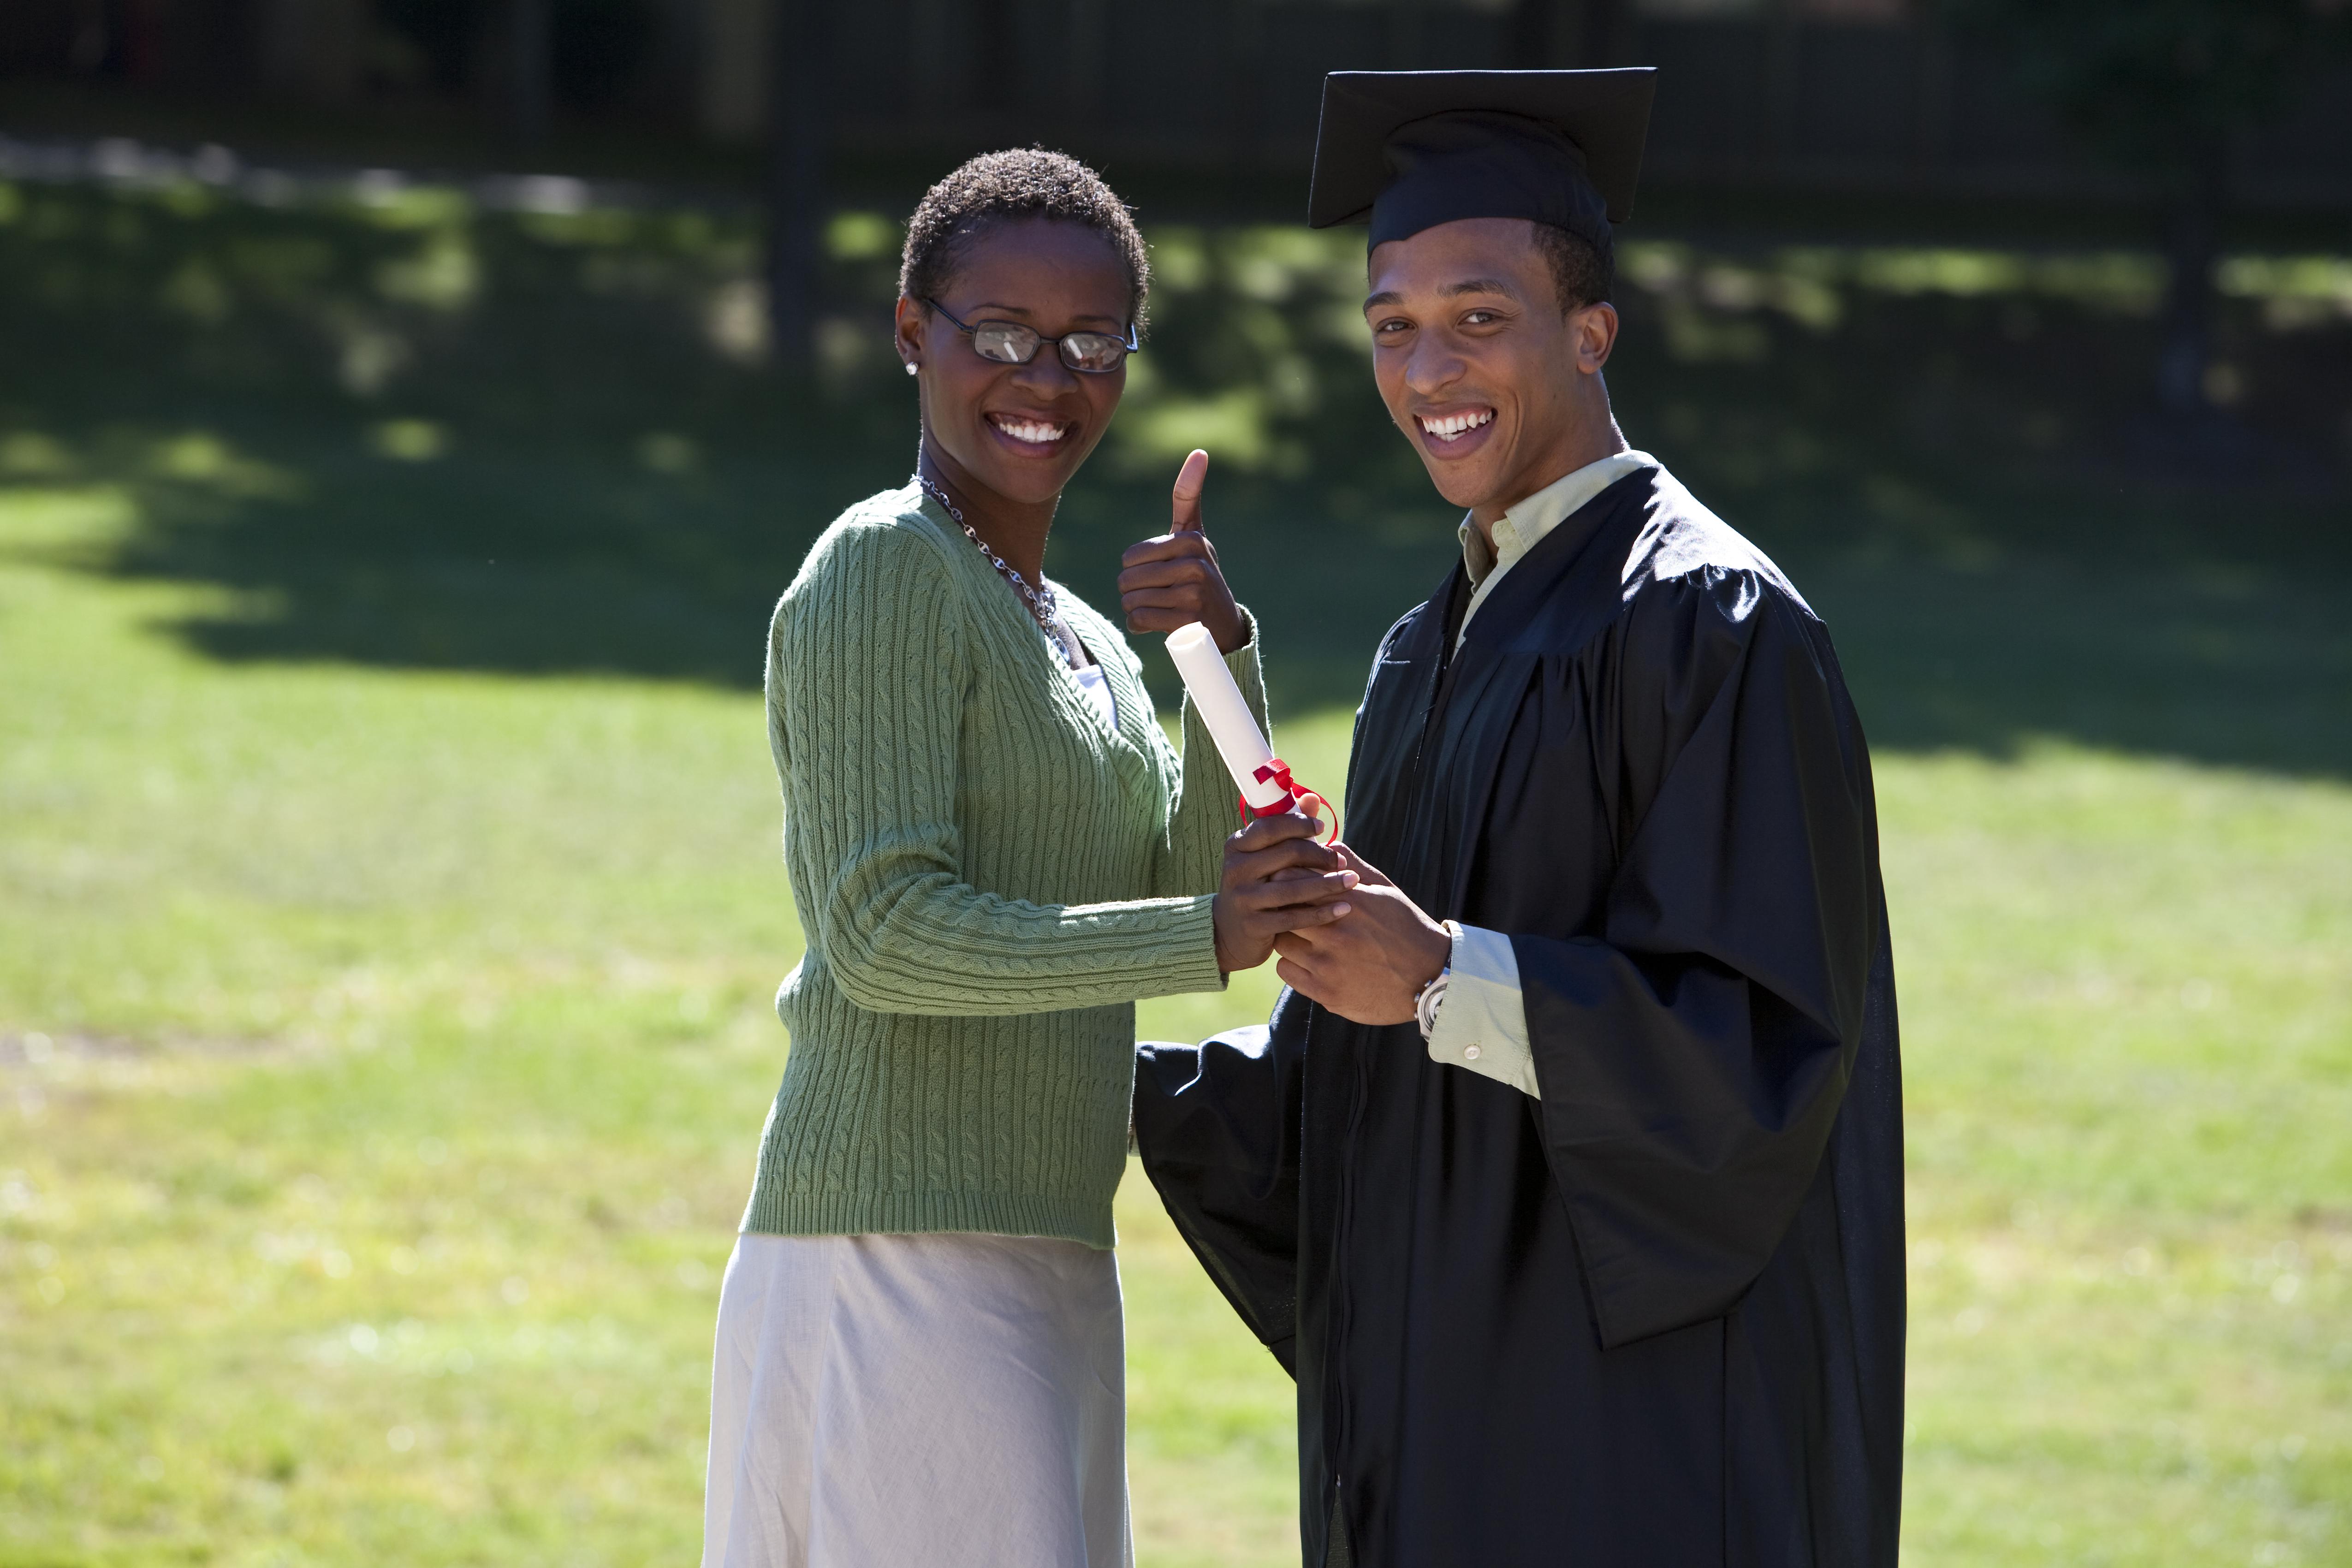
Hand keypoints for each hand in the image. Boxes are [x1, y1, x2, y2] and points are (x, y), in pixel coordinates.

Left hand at [1120, 448, 1248, 652]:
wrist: (1222, 627)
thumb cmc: (1198, 576)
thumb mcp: (1193, 535)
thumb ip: (1188, 497)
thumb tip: (1200, 452)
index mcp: (1192, 540)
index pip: (1132, 555)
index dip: (1135, 568)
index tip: (1160, 574)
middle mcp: (1196, 563)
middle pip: (1127, 578)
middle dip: (1133, 591)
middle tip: (1157, 595)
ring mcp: (1193, 592)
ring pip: (1131, 600)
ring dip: (1136, 609)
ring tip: (1159, 608)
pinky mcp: (1188, 619)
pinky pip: (1140, 619)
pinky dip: (1140, 626)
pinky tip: (1157, 624)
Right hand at [1212, 808, 1354, 973]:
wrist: (1229, 930)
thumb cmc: (1256, 883)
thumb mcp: (1263, 855)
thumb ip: (1287, 827)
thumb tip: (1311, 798)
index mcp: (1236, 846)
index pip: (1270, 827)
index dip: (1300, 824)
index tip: (1323, 828)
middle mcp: (1235, 870)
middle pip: (1286, 855)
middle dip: (1320, 855)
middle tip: (1342, 860)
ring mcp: (1242, 899)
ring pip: (1292, 888)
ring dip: (1328, 883)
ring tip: (1352, 880)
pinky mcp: (1253, 926)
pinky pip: (1294, 918)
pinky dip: (1322, 913)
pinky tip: (1344, 908)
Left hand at [1272, 845, 1450, 1024]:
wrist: (1431, 978)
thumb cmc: (1407, 928)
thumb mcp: (1386, 891)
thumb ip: (1354, 867)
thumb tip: (1328, 846)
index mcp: (1349, 901)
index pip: (1295, 878)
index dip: (1287, 877)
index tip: (1290, 881)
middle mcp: (1335, 932)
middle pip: (1283, 909)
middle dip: (1285, 907)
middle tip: (1291, 910)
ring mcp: (1328, 964)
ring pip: (1282, 942)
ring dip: (1289, 936)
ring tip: (1304, 937)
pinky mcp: (1325, 992)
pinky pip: (1286, 971)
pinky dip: (1292, 964)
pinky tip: (1308, 960)